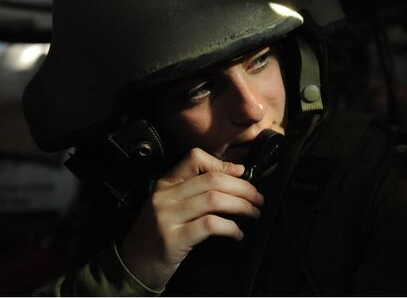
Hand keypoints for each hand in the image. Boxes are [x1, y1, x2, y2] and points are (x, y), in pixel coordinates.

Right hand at [119, 148, 263, 289]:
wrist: (133, 264)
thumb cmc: (159, 234)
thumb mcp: (170, 205)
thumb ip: (194, 190)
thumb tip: (236, 173)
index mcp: (165, 183)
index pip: (194, 158)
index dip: (223, 164)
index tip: (242, 174)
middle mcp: (164, 196)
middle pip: (212, 180)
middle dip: (242, 188)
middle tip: (258, 198)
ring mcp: (167, 217)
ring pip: (214, 200)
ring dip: (242, 206)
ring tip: (254, 213)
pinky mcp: (173, 239)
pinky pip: (210, 225)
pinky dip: (230, 228)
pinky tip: (238, 234)